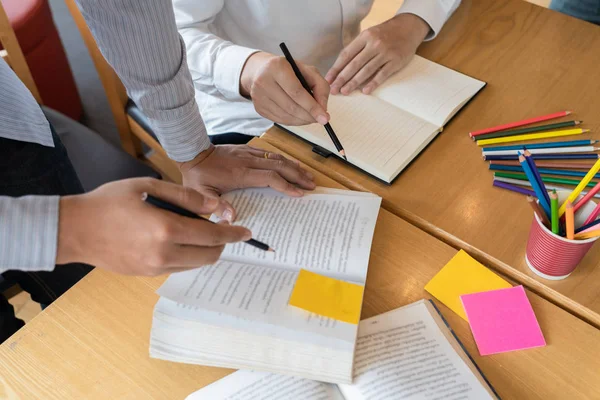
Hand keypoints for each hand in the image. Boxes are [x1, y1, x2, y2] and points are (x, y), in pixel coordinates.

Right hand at [56, 178, 251, 275]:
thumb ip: (185, 197)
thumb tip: (215, 207)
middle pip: (209, 255)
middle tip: (224, 229)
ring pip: (196, 264)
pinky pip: (179, 268)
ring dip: (206, 251)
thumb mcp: (147, 187)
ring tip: (202, 232)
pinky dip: (189, 256)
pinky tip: (182, 240)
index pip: (212, 236)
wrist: (74, 230)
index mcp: (166, 229)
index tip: (246, 232)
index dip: (233, 234)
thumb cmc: (108, 202)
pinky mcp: (147, 275)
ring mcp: (155, 268)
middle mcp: (164, 254)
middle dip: (223, 244)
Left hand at [179, 144, 315, 220]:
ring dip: (294, 166)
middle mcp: (248, 162)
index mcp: (241, 174)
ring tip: (308, 175)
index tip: (298, 193)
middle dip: (298, 175)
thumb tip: (231, 218)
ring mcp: (249, 154)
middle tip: (312, 185)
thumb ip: (216, 205)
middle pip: (280, 166)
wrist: (193, 151)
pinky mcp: (248, 150)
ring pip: (277, 158)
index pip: (270, 178)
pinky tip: (291, 164)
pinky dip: (284, 159)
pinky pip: (270, 154)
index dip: (286, 185)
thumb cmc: (197, 175)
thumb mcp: (201, 194)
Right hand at [240, 51, 330, 125]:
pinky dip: (294, 122)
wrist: (261, 71)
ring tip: (311, 117)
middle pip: (291, 107)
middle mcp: (263, 81)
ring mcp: (258, 96)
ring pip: (286, 116)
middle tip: (321, 119)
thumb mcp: (307, 70)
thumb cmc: (288, 70)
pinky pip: (280, 120)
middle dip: (309, 116)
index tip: (325, 117)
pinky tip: (300, 117)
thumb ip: (320, 86)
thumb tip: (323, 109)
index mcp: (276, 67)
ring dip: (303, 120)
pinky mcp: (258, 108)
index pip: (296, 92)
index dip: (312, 107)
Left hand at [325, 13, 429, 94]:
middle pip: (354, 64)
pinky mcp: (395, 61)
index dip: (336, 68)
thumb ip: (357, 48)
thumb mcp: (369, 34)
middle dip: (342, 78)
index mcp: (365, 37)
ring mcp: (385, 53)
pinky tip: (365, 91)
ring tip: (345, 91)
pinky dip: (373, 83)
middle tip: (334, 89)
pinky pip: (382, 74)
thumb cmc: (385, 34)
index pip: (346, 54)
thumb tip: (340, 67)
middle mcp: (374, 44)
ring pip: (366, 70)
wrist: (408, 28)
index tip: (328, 79)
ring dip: (354, 82)